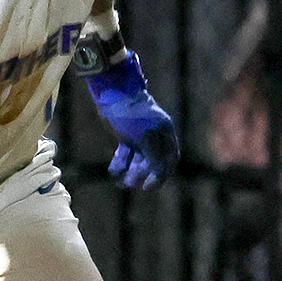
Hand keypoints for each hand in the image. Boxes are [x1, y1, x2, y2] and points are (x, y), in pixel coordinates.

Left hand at [85, 50, 179, 189]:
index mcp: (165, 133)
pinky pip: (126, 154)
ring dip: (130, 173)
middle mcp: (155, 136)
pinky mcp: (126, 135)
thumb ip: (154, 156)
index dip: (160, 176)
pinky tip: (114, 172)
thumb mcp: (144, 137)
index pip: (169, 160)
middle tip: (131, 185)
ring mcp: (140, 136)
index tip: (147, 187)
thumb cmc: (132, 114)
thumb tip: (160, 174)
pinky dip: (121, 163)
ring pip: (138, 160)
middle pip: (153, 163)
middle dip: (143, 175)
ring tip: (121, 182)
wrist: (112, 93)